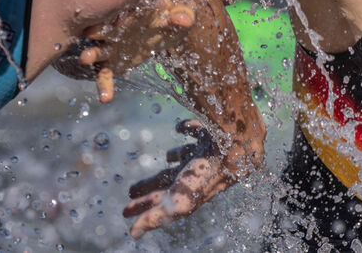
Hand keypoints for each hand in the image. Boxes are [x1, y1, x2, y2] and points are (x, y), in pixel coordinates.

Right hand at [78, 0, 195, 102]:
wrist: (168, 24)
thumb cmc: (174, 13)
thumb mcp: (184, 10)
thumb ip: (185, 13)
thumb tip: (182, 19)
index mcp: (134, 10)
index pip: (127, 10)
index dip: (127, 13)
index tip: (126, 18)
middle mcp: (118, 27)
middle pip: (105, 27)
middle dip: (98, 30)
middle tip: (89, 33)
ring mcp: (113, 45)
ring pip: (99, 50)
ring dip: (92, 54)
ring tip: (84, 58)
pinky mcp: (113, 62)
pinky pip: (105, 74)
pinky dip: (104, 85)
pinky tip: (105, 98)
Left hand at [123, 119, 261, 238]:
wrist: (237, 144)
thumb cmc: (208, 172)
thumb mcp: (179, 200)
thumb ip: (157, 216)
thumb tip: (133, 234)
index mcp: (189, 189)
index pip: (161, 201)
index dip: (143, 207)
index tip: (124, 211)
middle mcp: (197, 173)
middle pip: (169, 181)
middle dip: (151, 187)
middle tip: (131, 191)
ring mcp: (206, 152)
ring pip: (187, 156)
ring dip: (175, 157)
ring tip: (165, 157)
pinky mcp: (213, 132)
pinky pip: (198, 130)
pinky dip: (189, 129)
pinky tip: (181, 127)